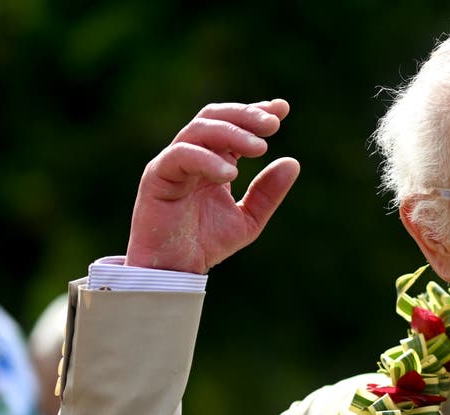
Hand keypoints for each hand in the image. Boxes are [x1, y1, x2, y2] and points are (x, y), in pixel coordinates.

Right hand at [125, 100, 300, 273]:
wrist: (176, 270)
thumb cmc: (206, 243)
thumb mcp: (248, 219)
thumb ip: (267, 193)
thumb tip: (293, 162)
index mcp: (212, 161)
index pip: (232, 124)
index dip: (255, 111)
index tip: (282, 108)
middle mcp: (191, 156)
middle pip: (214, 117)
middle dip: (245, 116)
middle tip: (272, 125)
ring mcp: (172, 163)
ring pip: (199, 130)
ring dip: (231, 134)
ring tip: (259, 148)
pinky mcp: (156, 176)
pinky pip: (180, 156)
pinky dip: (207, 159)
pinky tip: (231, 173)